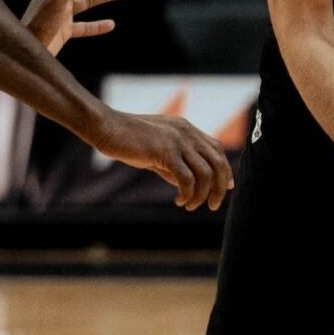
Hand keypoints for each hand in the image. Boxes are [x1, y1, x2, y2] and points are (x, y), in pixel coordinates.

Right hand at [91, 111, 234, 210]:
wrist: (107, 128)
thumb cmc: (128, 140)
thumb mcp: (157, 151)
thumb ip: (174, 163)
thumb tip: (187, 184)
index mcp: (186, 129)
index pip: (217, 149)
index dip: (225, 169)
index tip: (225, 187)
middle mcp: (187, 133)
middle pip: (218, 162)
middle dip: (219, 187)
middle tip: (213, 205)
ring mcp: (178, 141)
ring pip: (205, 173)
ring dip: (201, 195)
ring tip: (190, 206)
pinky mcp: (166, 152)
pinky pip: (187, 178)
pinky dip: (187, 194)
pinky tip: (179, 201)